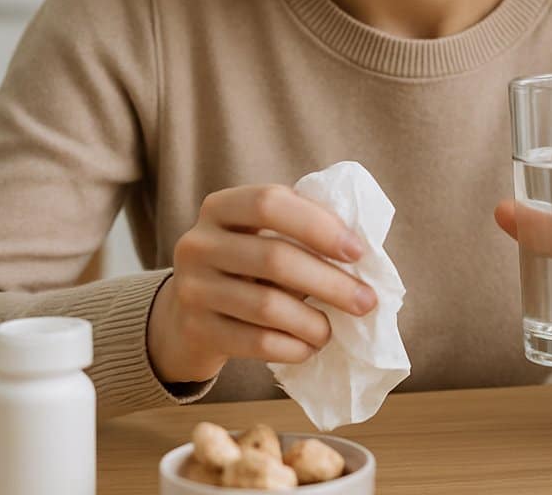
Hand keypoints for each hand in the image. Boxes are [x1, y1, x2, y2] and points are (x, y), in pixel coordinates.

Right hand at [149, 184, 377, 384]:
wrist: (185, 316)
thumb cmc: (243, 270)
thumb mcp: (260, 239)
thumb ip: (299, 234)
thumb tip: (360, 256)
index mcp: (220, 208)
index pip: (269, 203)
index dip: (318, 225)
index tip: (357, 252)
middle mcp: (198, 244)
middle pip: (274, 258)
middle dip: (330, 282)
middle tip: (366, 301)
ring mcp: (192, 288)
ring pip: (267, 306)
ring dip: (313, 322)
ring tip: (333, 330)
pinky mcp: (196, 331)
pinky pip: (256, 342)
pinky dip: (292, 347)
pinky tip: (308, 347)